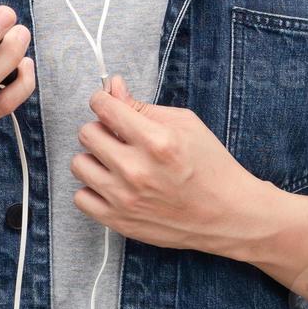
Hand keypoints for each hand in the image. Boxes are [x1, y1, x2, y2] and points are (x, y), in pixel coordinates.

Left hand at [70, 75, 269, 254]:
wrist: (228, 214)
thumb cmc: (210, 165)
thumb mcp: (184, 124)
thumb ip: (142, 106)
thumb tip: (112, 86)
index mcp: (156, 141)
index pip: (104, 108)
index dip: (102, 100)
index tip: (106, 103)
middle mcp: (137, 170)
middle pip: (87, 133)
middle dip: (100, 127)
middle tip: (118, 135)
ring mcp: (125, 199)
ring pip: (79, 164)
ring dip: (95, 158)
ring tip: (116, 161)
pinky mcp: (119, 222)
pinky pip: (80, 198)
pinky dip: (93, 189)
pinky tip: (113, 184)